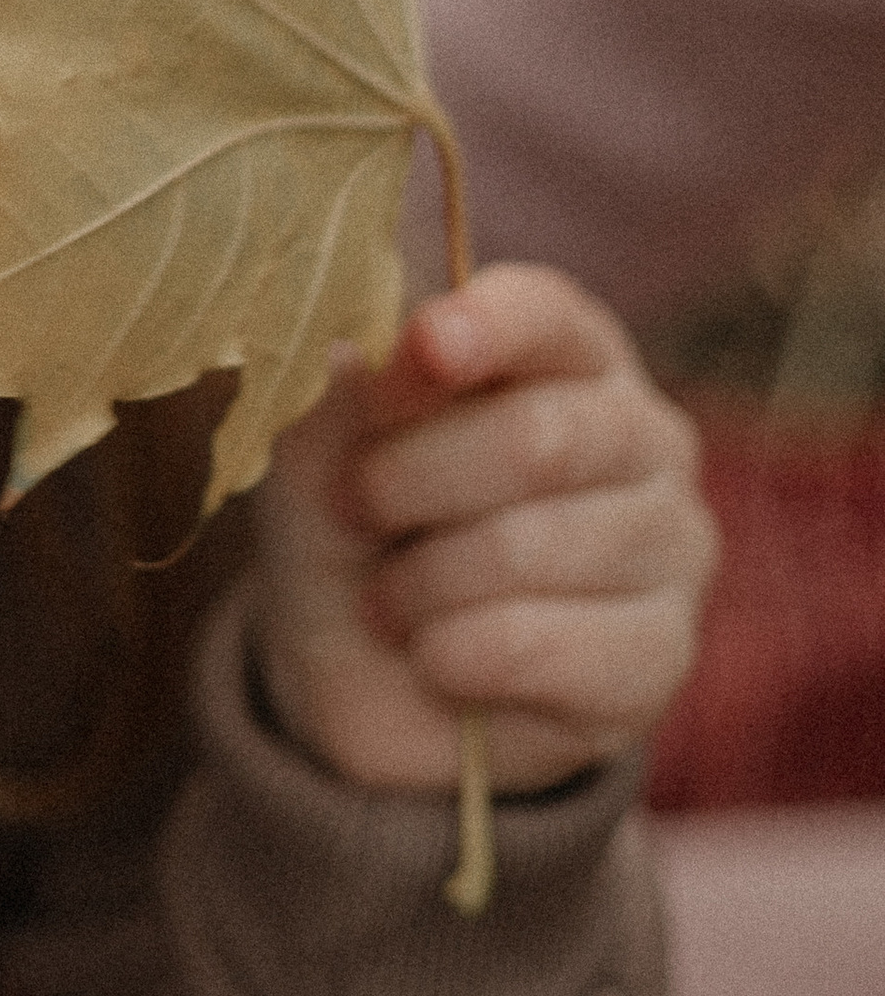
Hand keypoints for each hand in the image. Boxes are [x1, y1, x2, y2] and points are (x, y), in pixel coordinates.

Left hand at [255, 263, 715, 795]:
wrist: (373, 680)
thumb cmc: (361, 536)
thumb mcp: (323, 458)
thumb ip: (348, 402)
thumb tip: (363, 358)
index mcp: (566, 356)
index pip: (549, 315)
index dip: (486, 325)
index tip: (426, 344)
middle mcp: (643, 436)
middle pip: (538, 439)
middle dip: (409, 481)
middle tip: (353, 508)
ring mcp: (671, 545)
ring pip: (528, 549)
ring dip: (418, 582)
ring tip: (390, 598)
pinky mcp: (662, 653)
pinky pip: (534, 646)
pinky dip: (448, 655)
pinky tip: (437, 656)